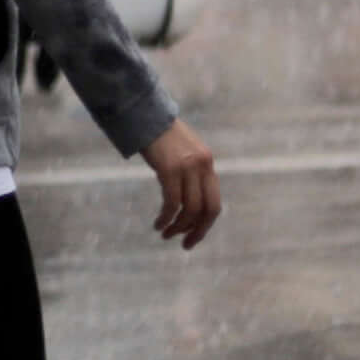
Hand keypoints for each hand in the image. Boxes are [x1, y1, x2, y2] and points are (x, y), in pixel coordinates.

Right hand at [141, 120, 220, 250]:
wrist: (145, 116)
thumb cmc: (161, 136)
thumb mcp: (184, 154)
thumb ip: (192, 173)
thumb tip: (190, 202)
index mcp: (208, 164)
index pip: (214, 203)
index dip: (205, 225)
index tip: (193, 237)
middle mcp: (202, 167)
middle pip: (206, 210)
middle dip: (196, 231)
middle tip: (184, 244)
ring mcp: (187, 168)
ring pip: (189, 209)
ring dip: (177, 227)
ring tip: (166, 234)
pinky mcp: (169, 169)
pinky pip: (172, 202)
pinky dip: (166, 217)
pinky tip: (158, 223)